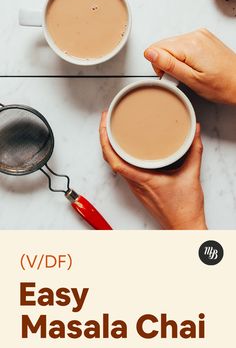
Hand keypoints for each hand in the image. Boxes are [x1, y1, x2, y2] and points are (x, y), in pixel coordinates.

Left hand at [99, 112, 206, 229]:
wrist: (184, 228)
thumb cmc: (185, 208)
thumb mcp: (191, 175)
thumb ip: (194, 151)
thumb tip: (194, 132)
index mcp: (144, 179)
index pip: (115, 161)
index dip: (106, 141)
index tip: (105, 125)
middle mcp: (135, 184)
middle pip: (111, 160)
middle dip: (105, 138)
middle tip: (107, 119)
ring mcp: (136, 187)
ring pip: (115, 165)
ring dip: (111, 147)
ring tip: (112, 128)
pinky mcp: (140, 189)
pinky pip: (124, 170)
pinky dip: (119, 156)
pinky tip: (124, 148)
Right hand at [144, 29, 235, 103]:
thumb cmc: (222, 85)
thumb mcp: (192, 80)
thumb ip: (169, 65)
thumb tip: (150, 53)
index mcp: (191, 45)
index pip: (156, 49)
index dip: (158, 66)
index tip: (171, 76)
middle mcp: (195, 35)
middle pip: (163, 46)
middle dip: (166, 63)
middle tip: (181, 77)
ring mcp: (200, 35)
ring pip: (172, 46)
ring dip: (175, 60)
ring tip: (189, 73)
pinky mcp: (203, 38)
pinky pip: (183, 45)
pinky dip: (183, 56)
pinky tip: (194, 67)